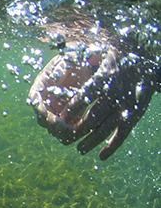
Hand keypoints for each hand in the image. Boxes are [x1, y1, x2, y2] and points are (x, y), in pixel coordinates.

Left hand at [28, 32, 157, 159]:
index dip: (72, 108)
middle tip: (63, 137)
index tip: (59, 118)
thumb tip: (58, 52)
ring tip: (79, 149)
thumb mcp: (100, 51)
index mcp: (107, 76)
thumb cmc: (117, 55)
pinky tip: (101, 156)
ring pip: (107, 128)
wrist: (149, 59)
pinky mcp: (136, 114)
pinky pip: (124, 133)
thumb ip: (80, 54)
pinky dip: (113, 146)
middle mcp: (118, 92)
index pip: (87, 94)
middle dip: (77, 130)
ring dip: (91, 141)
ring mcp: (128, 105)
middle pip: (94, 116)